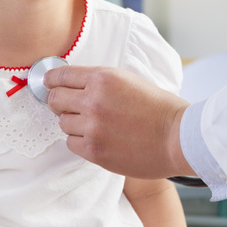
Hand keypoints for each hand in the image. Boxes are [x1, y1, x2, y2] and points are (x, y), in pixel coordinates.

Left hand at [44, 65, 193, 178]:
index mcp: (102, 78)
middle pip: (55, 99)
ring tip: (93, 124)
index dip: (52, 80)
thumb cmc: (158, 107)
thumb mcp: (127, 80)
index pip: (60, 75)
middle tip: (67, 106)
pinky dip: (79, 141)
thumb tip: (72, 83)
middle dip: (58, 101)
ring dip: (73, 123)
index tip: (49, 83)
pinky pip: (71, 143)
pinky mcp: (95, 151)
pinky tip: (96, 138)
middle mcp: (93, 101)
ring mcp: (93, 127)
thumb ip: (98, 81)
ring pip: (62, 123)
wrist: (178, 137)